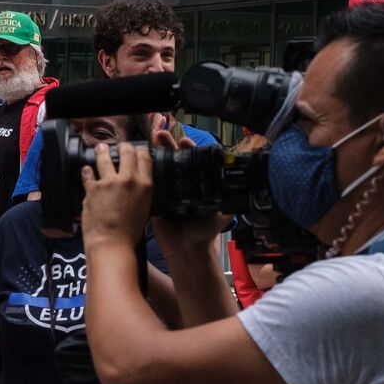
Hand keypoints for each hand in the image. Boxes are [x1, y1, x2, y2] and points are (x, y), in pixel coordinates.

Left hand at [79, 142, 151, 250]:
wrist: (112, 243)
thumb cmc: (129, 232)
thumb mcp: (144, 208)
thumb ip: (140, 192)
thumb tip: (135, 184)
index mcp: (145, 185)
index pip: (144, 157)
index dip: (139, 150)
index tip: (135, 150)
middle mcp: (128, 179)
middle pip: (126, 152)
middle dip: (122, 147)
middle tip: (119, 147)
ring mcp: (109, 182)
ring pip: (105, 157)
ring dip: (102, 151)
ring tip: (100, 148)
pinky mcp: (93, 189)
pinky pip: (88, 173)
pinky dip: (87, 171)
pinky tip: (86, 169)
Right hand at [147, 130, 228, 256]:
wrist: (186, 249)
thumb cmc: (205, 232)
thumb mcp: (223, 213)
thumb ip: (231, 200)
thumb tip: (244, 185)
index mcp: (198, 184)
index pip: (193, 160)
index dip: (189, 149)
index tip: (184, 141)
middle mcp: (182, 184)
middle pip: (174, 159)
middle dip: (169, 145)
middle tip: (162, 134)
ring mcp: (167, 191)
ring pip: (160, 167)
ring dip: (155, 154)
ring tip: (151, 141)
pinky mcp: (154, 200)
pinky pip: (149, 183)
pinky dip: (144, 171)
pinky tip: (140, 161)